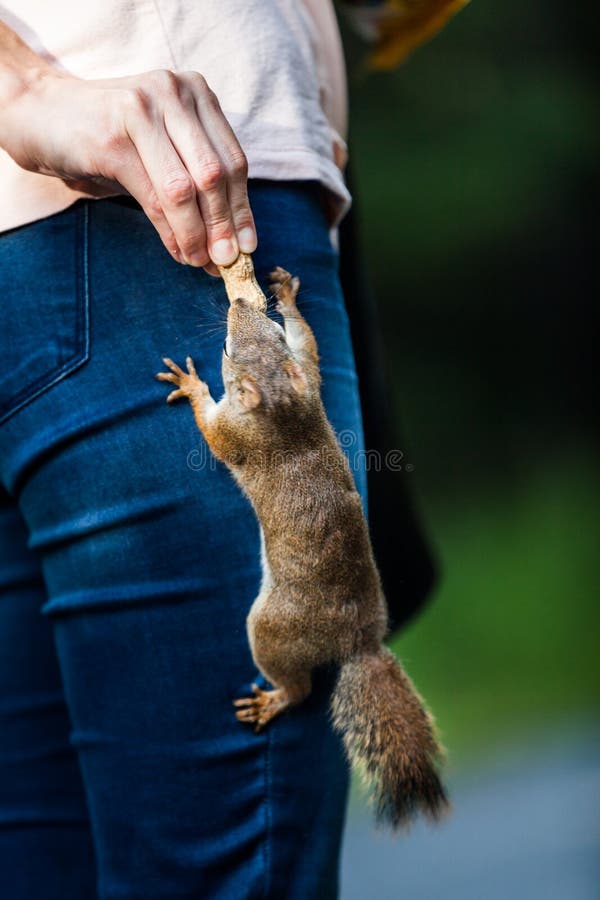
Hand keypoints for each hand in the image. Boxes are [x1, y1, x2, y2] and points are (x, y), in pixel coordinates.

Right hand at [1, 67, 255, 271]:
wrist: (40, 113)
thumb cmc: (108, 138)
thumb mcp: (160, 149)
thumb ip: (194, 182)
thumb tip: (228, 240)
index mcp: (195, 92)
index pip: (233, 160)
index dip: (243, 208)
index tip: (247, 247)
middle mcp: (173, 93)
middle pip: (215, 174)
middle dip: (223, 226)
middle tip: (226, 262)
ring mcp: (141, 110)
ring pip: (185, 189)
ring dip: (196, 234)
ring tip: (200, 262)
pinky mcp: (112, 137)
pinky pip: (155, 197)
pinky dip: (170, 232)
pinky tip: (178, 252)